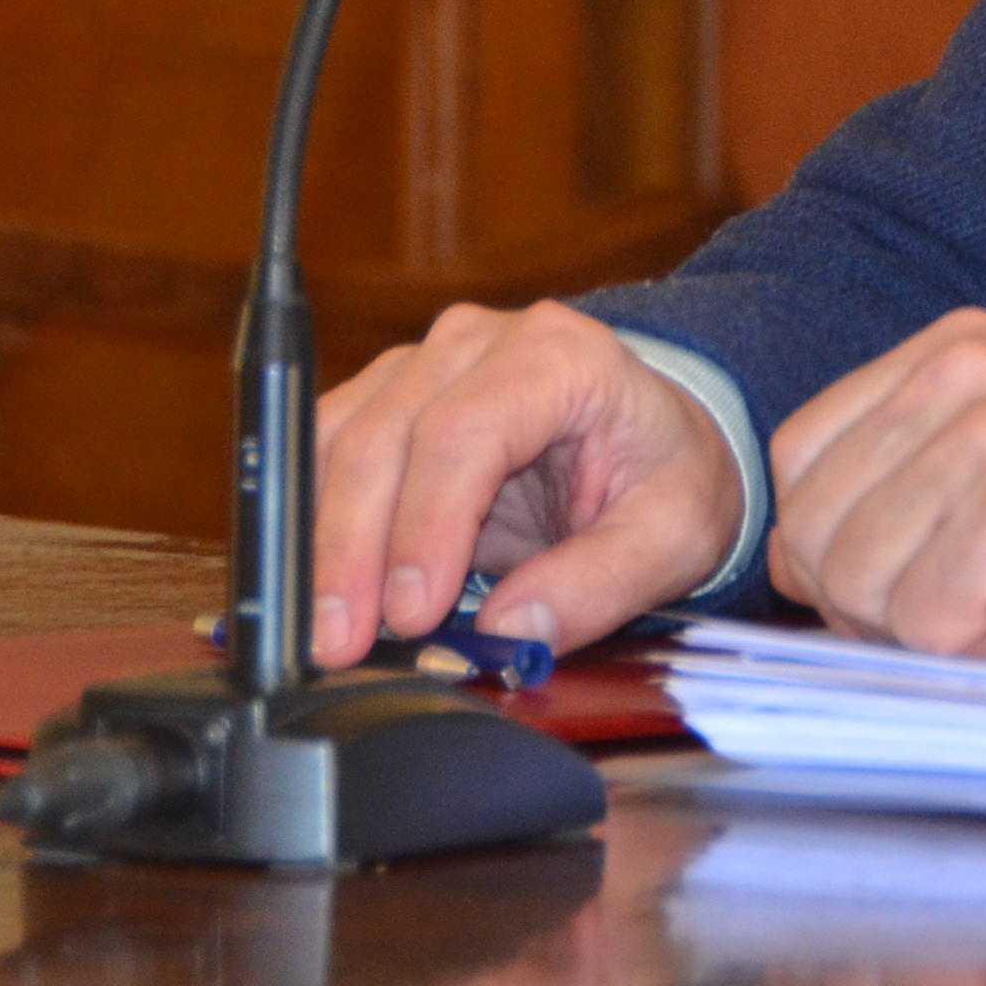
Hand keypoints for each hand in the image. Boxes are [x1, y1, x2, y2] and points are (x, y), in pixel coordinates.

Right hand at [304, 298, 746, 667]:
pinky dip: (312, 520)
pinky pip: (325, 450)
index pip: (465, 431)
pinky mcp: (387, 397)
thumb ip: (601, 583)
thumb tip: (512, 631)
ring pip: (338, 439)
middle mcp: (478, 343)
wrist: (657, 435)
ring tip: (321, 631)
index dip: (426, 524)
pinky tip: (313, 586)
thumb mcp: (673, 535)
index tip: (411, 611)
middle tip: (340, 643)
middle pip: (386, 436)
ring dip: (320, 539)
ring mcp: (422, 363)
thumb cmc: (666, 472)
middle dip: (353, 548)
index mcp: (557, 357)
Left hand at [766, 308, 985, 674]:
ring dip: (930, 630)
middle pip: (814, 530)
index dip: (843, 545)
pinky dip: (977, 652)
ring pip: (854, 587)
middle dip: (877, 601)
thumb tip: (801, 566)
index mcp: (956, 348)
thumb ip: (913, 480)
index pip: (800, 460)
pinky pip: (918, 627)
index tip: (935, 573)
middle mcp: (962, 374)